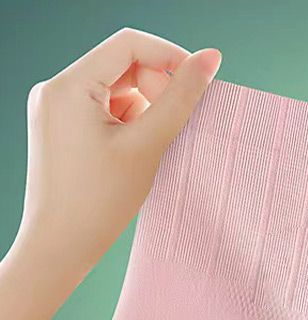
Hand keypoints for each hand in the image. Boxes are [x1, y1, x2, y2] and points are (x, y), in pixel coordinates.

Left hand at [0, 29, 220, 319]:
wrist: (59, 247)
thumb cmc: (99, 203)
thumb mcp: (147, 146)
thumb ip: (181, 99)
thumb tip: (211, 58)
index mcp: (69, 86)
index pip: (129, 44)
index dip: (171, 57)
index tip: (200, 84)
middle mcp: (56, 89)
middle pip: (122, 64)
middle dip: (157, 88)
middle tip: (175, 126)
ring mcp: (56, 109)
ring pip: (117, 90)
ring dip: (146, 110)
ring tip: (152, 149)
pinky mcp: (62, 129)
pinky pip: (105, 110)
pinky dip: (130, 124)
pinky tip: (137, 155)